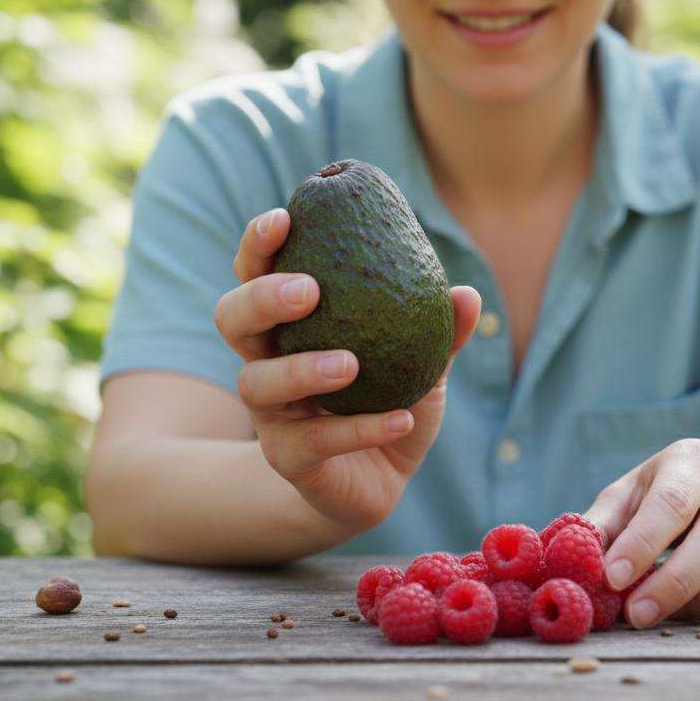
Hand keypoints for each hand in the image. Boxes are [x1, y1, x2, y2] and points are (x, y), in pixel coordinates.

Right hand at [214, 207, 480, 530]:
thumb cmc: (387, 401)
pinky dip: (359, 430)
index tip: (284, 219)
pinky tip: (400, 419)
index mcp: (289, 324)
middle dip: (262, 298)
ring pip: (258, 384)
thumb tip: (466, 295)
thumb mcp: (420, 362)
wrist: (376, 481)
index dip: (259, 246)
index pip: (254, 273)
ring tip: (350, 363)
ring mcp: (272, 414)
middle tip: (309, 291)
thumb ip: (439, 330)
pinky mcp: (288, 461)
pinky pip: (312, 443)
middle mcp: (266, 361)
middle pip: (232, 319)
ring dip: (301, 368)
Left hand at [582, 440, 699, 626]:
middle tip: (636, 614)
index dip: (642, 542)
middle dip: (675, 582)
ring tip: (669, 613)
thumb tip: (563, 556)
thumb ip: (600, 524)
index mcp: (695, 459)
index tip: (612, 578)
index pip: (672, 500)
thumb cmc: (672, 495)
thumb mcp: (633, 495)